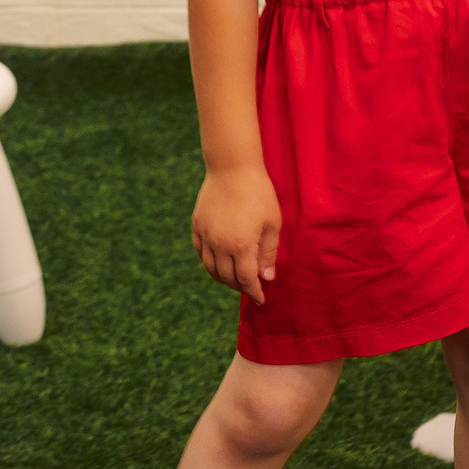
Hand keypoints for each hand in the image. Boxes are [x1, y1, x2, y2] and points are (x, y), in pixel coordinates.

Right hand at [190, 163, 280, 304]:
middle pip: (227, 277)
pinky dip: (209, 263)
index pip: (246, 280)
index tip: (260, 300)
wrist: (232, 168)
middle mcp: (219, 245)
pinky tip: (219, 262)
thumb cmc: (259, 193)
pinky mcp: (197, 226)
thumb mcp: (272, 223)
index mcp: (240, 246)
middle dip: (240, 287)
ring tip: (235, 278)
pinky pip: (200, 253)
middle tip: (250, 287)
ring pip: (211, 268)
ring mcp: (205, 235)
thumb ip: (268, 253)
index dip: (254, 292)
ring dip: (223, 278)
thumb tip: (266, 278)